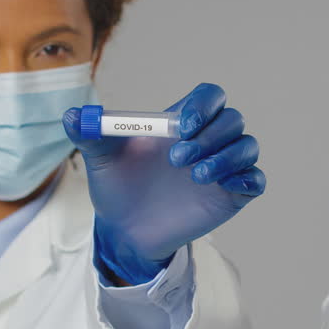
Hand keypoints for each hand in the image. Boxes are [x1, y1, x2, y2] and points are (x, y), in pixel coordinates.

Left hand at [63, 83, 264, 283]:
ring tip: (195, 176)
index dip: (202, 106)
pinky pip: (255, 181)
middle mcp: (208, 140)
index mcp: (182, 122)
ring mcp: (223, 168)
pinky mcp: (231, 196)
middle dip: (210, 135)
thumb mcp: (100, 159)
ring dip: (227, 156)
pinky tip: (222, 186)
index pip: (210, 97)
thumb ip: (89, 134)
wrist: (125, 230)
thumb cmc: (117, 187)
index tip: (181, 126)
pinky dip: (247, 178)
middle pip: (232, 120)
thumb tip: (73, 117)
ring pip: (247, 146)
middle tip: (177, 159)